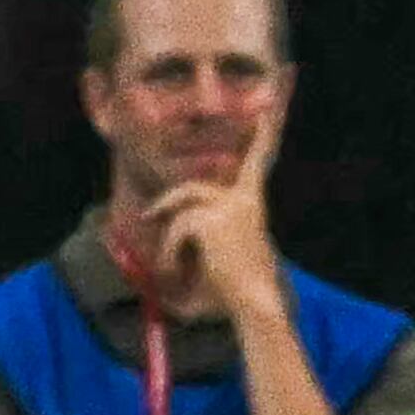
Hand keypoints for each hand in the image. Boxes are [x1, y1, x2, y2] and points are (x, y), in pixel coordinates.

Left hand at [142, 114, 287, 324]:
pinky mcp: (211, 219)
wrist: (258, 301)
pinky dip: (171, 252)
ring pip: (182, 211)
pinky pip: (178, 229)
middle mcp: (246, 200)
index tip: (268, 112)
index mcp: (254, 206)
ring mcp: (229, 207)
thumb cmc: (243, 291)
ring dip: (170, 240)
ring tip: (170, 269)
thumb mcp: (224, 258)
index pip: (257, 163)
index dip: (262, 137)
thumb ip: (206, 243)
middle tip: (146, 218)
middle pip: (193, 189)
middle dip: (166, 204)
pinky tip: (178, 271)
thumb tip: (173, 245)